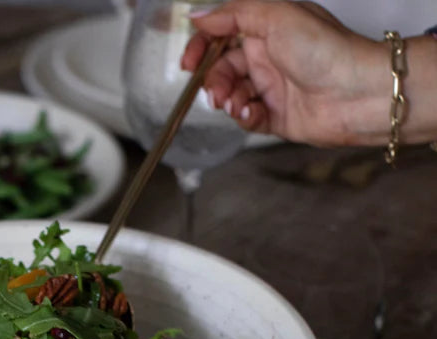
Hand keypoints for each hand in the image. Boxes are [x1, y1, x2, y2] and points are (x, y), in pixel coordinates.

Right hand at [181, 0, 389, 146]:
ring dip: (228, 100)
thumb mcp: (276, 16)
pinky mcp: (275, 116)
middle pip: (222, 69)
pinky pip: (246, 118)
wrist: (355, 93)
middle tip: (216, 93)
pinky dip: (243, 117)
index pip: (221, 36)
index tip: (188, 63)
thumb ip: (234, 14)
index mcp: (266, 29)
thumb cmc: (325, 49)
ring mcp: (270, 88)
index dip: (201, 48)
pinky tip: (251, 114)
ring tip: (237, 105)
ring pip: (231, 95)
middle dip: (214, 81)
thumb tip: (198, 15)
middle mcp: (267, 58)